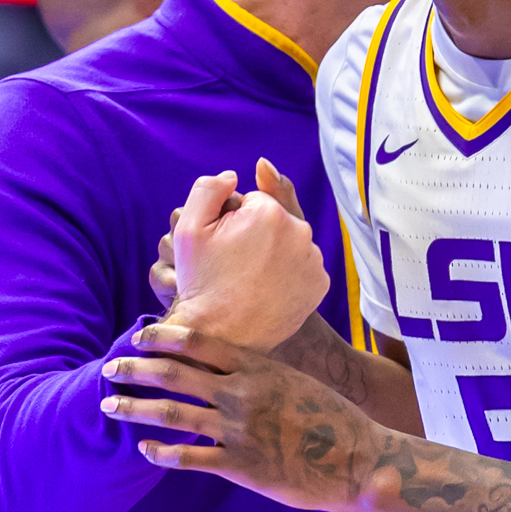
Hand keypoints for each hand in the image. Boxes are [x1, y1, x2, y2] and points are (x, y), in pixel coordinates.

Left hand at [101, 323, 382, 511]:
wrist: (363, 460)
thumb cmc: (335, 419)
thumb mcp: (298, 381)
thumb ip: (262, 371)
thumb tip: (235, 361)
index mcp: (258, 367)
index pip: (198, 341)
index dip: (161, 336)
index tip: (138, 336)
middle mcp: (243, 393)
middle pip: (175, 374)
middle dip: (136, 370)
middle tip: (109, 369)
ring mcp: (240, 430)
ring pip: (173, 414)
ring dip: (136, 408)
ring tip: (110, 406)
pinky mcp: (243, 466)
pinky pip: (189, 458)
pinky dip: (161, 451)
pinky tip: (142, 449)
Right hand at [165, 161, 325, 348]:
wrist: (224, 336)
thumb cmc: (202, 282)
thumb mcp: (190, 229)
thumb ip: (209, 189)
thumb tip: (235, 175)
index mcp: (269, 212)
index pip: (251, 202)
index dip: (232, 223)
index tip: (223, 248)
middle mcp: (300, 231)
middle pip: (273, 221)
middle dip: (255, 237)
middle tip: (234, 266)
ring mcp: (314, 260)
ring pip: (288, 244)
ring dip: (272, 255)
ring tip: (250, 280)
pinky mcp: (320, 283)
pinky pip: (302, 267)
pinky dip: (287, 275)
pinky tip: (267, 290)